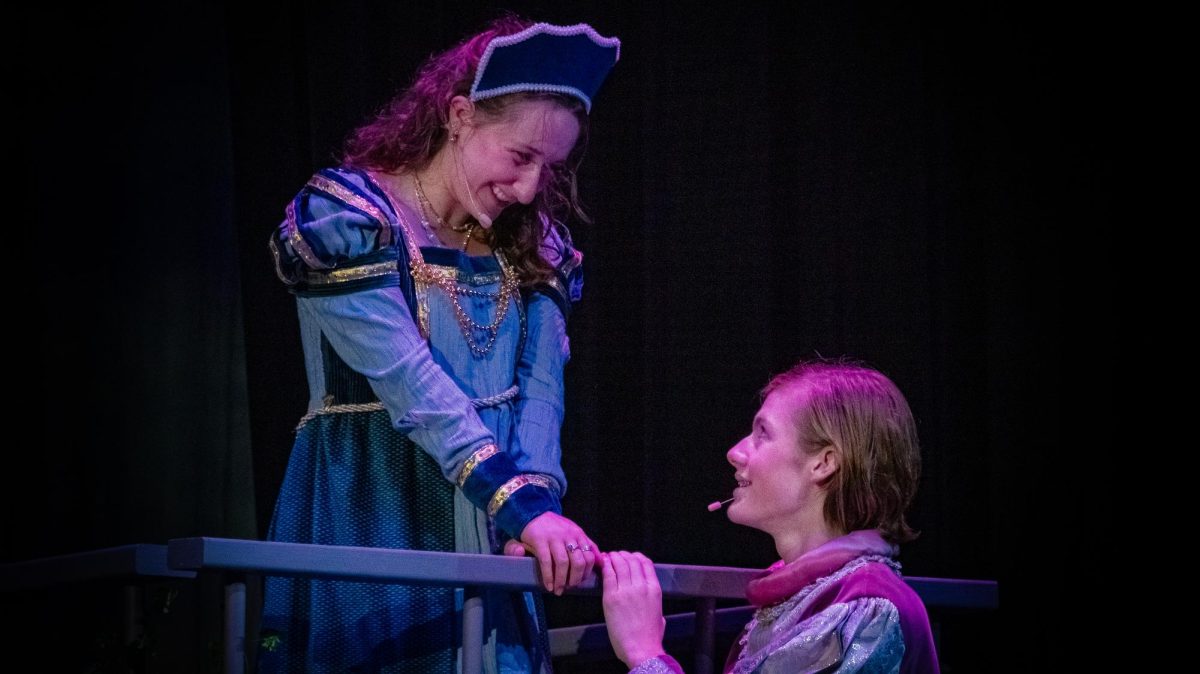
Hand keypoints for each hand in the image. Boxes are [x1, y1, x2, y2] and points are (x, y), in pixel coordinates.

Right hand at [518, 512, 599, 594]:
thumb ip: (588, 545)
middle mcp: (568, 536)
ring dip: (561, 580)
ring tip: (558, 590)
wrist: (534, 513)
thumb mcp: (574, 532)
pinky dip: (548, 576)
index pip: (590, 557)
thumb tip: (601, 561)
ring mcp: (554, 538)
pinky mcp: (540, 541)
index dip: (586, 573)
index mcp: (579, 535)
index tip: (580, 582)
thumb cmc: (556, 527)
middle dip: (575, 579)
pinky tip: (548, 585)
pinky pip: (546, 562)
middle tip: (569, 587)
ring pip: (563, 563)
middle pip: (578, 562)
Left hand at [600, 551, 666, 668]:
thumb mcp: (660, 616)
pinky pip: (608, 574)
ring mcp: (626, 590)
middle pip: (632, 560)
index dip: (636, 556)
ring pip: (620, 564)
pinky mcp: (611, 597)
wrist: (641, 649)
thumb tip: (652, 605)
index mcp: (655, 589)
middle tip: (616, 555)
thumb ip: (655, 605)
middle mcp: (641, 586)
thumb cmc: (650, 638)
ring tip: (608, 557)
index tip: (630, 556)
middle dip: (623, 555)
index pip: (646, 563)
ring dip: (613, 557)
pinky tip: (603, 563)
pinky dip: (605, 566)